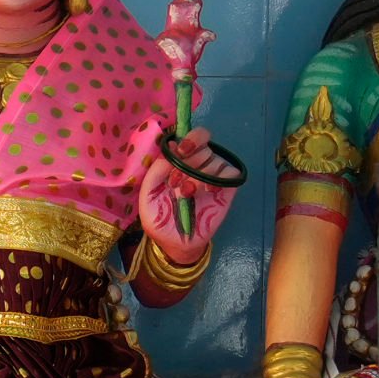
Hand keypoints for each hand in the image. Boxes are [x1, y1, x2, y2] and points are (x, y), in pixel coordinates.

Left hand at [136, 127, 234, 262]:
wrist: (176, 242)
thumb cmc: (160, 218)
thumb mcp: (148, 196)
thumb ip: (155, 172)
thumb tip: (170, 148)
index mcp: (178, 160)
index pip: (189, 135)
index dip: (188, 139)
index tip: (181, 152)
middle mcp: (197, 163)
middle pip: (203, 142)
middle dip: (189, 160)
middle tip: (177, 181)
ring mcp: (213, 174)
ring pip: (214, 158)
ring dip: (199, 175)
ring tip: (188, 193)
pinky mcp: (227, 187)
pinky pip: (230, 171)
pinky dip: (219, 179)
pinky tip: (208, 192)